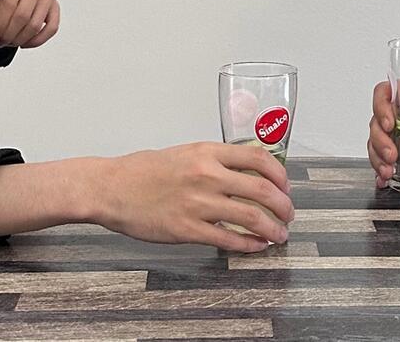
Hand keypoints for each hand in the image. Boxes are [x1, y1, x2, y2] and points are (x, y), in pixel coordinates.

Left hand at [0, 0, 59, 47]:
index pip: (8, 4)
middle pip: (23, 16)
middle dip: (9, 34)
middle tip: (0, 42)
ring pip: (35, 25)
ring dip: (20, 39)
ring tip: (10, 42)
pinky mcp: (55, 7)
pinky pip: (51, 29)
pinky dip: (37, 40)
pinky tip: (25, 43)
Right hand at [92, 143, 292, 251]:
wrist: (111, 187)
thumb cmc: (143, 171)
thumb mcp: (185, 153)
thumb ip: (215, 161)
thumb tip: (245, 172)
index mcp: (207, 152)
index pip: (258, 158)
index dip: (279, 174)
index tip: (285, 185)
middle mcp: (207, 175)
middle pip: (261, 189)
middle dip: (283, 205)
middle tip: (288, 214)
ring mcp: (198, 203)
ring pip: (250, 217)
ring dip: (271, 229)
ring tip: (279, 235)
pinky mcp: (187, 229)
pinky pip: (228, 239)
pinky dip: (248, 245)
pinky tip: (256, 246)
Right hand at [367, 81, 399, 186]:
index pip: (384, 93)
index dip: (381, 106)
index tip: (389, 124)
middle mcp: (396, 111)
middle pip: (376, 121)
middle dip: (380, 141)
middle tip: (392, 156)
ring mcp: (392, 131)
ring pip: (374, 140)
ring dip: (378, 158)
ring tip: (388, 172)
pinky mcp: (392, 147)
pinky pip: (379, 157)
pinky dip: (379, 169)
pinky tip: (383, 179)